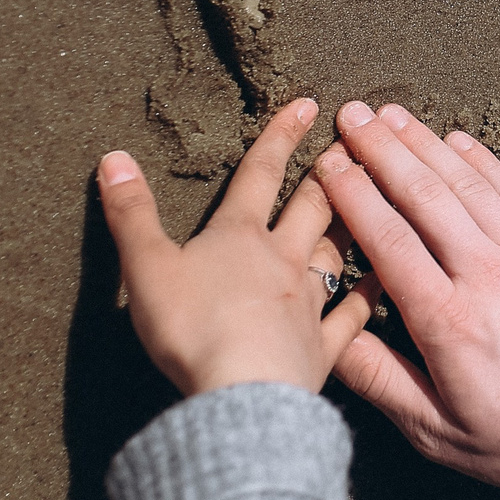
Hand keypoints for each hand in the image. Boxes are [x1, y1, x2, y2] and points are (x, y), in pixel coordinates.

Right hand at [99, 99, 373, 397]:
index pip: (260, 174)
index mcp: (238, 237)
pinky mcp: (323, 348)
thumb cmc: (192, 329)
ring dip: (355, 221)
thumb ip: (131, 213)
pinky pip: (355, 315)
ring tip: (376, 197)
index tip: (308, 105)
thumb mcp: (145, 267)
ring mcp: (308, 303)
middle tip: (355, 144)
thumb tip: (113, 157)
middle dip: (331, 172)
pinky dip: (371, 294)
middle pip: (312, 206)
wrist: (242, 394)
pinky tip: (386, 279)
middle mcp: (281, 260)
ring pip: (337, 251)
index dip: (280, 137)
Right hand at [315, 102, 499, 499]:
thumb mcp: (441, 433)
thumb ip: (381, 382)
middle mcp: (488, 276)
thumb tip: (328, 339)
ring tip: (391, 115)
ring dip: (426, 145)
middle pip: (424, 197)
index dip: (353, 194)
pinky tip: (457, 141)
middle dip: (382, 150)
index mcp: (448, 322)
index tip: (325, 161)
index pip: (388, 240)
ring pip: (468, 186)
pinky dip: (483, 163)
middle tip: (349, 114)